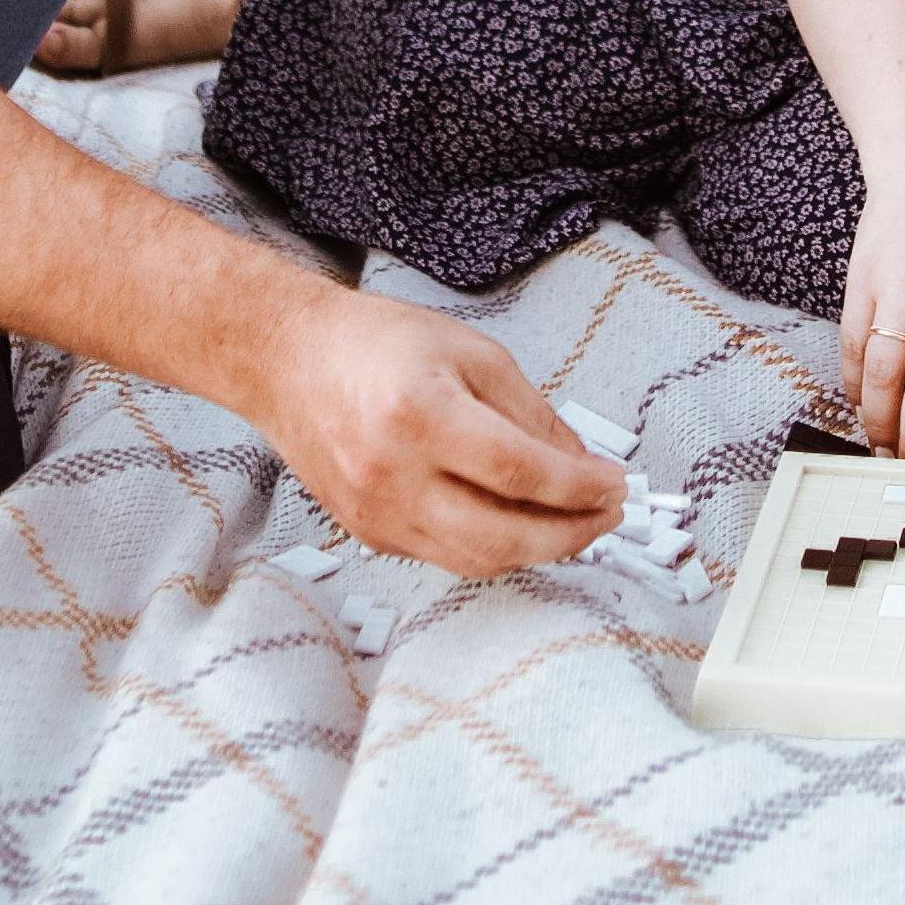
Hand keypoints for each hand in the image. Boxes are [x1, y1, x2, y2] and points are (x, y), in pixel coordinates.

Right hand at [250, 292, 626, 573]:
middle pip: (501, 537)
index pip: (520, 472)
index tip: (616, 486)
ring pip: (475, 560)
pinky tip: (517, 522)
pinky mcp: (367, 534)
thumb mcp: (470, 352)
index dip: (579, 488)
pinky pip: (443, 556)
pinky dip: (490, 546)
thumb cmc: (377, 344)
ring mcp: (375, 514)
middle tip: (607, 516)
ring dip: (535, 549)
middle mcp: (393, 475)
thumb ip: (530, 412)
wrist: (288, 362)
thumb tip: (581, 466)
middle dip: (570, 535)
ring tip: (573, 524)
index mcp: (422, 416)